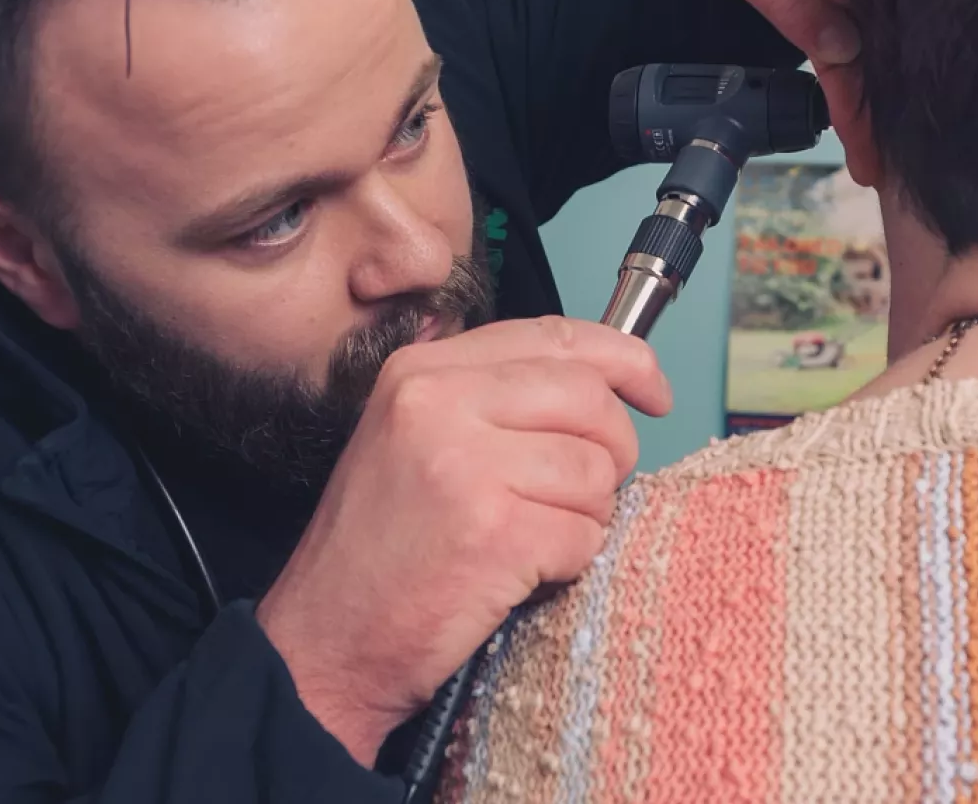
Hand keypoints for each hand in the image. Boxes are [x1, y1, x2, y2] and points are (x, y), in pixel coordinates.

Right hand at [254, 317, 669, 764]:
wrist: (325, 642)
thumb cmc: (378, 550)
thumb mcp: (412, 439)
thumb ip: (493, 399)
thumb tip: (605, 384)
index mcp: (422, 371)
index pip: (555, 335)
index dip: (623, 359)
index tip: (652, 390)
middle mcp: (439, 402)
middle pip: (590, 399)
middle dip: (613, 451)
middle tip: (586, 493)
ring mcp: (466, 465)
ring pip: (596, 472)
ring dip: (584, 517)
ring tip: (529, 541)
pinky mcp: (494, 533)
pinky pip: (585, 535)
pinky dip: (569, 563)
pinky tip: (520, 574)